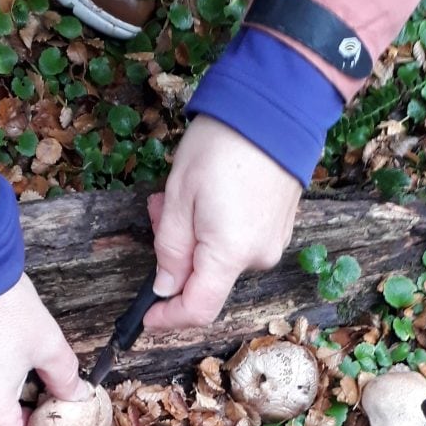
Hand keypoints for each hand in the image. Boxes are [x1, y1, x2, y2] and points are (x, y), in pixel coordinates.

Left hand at [144, 116, 301, 330]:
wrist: (275, 107)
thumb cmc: (222, 146)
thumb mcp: (178, 197)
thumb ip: (169, 249)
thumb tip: (165, 287)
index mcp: (229, 255)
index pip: (198, 309)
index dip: (169, 318)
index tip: (146, 316)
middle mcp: (256, 258)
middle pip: (205, 279)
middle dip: (174, 255)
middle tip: (156, 211)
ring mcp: (271, 243)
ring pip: (218, 258)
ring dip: (191, 236)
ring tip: (178, 193)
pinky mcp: (278, 228)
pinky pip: (238, 242)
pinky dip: (213, 229)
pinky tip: (208, 193)